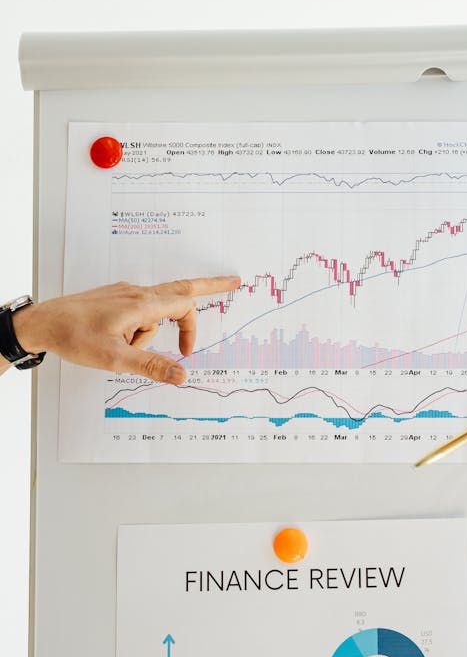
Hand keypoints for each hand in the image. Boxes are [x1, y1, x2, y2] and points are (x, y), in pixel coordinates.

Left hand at [6, 276, 240, 383]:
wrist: (43, 323)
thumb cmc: (75, 337)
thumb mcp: (115, 359)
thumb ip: (151, 366)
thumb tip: (182, 374)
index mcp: (141, 304)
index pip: (183, 305)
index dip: (191, 329)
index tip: (186, 352)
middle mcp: (136, 293)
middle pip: (180, 289)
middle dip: (208, 286)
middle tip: (233, 281)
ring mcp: (125, 294)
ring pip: (153, 311)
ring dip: (147, 333)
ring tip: (121, 350)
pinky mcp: (114, 298)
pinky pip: (137, 311)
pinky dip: (137, 327)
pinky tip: (117, 340)